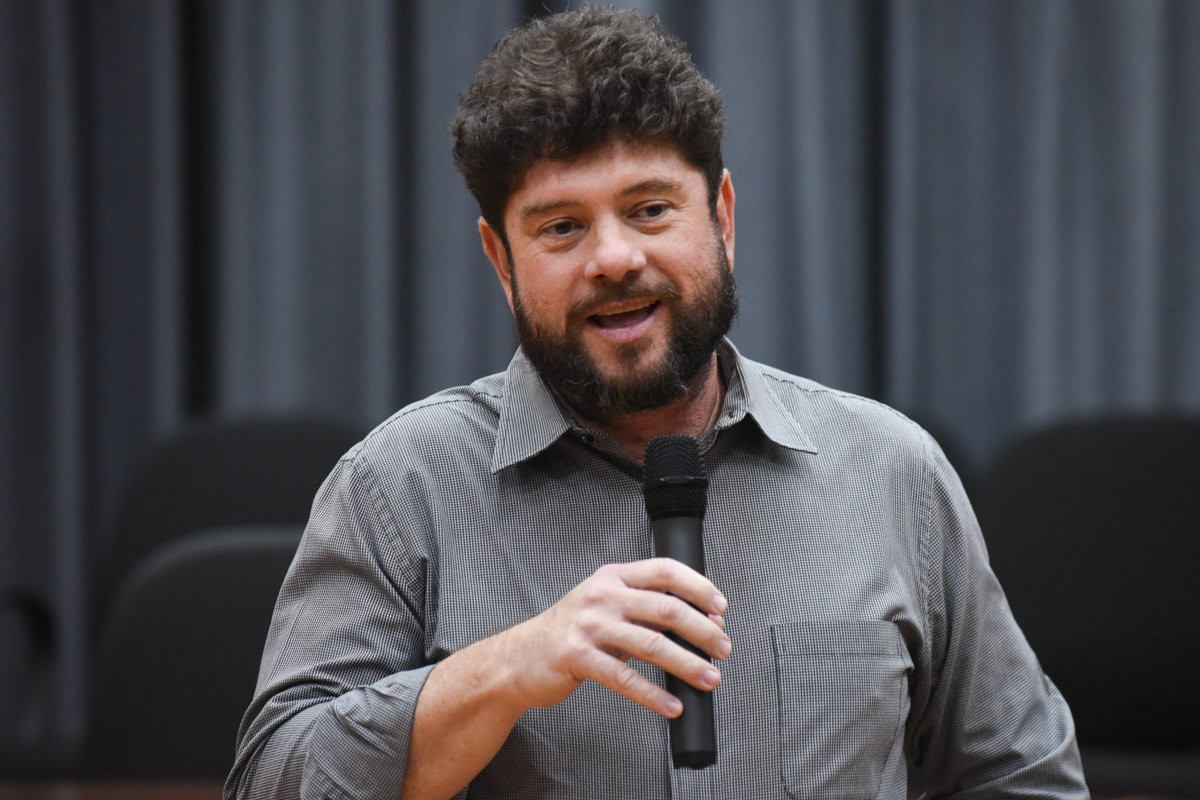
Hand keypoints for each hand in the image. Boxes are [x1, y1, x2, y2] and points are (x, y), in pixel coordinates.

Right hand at [499, 557, 730, 718]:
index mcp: (613, 577)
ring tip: (709, 678)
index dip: (699, 587)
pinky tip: (672, 705)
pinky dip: (654, 695)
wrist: (520, 657)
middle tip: (723, 649)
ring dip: (688, 664)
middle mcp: (603, 596)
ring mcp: (590, 626)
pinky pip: (626, 679)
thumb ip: (645, 610)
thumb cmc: (570, 631)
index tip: (721, 607)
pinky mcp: (579, 658)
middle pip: (667, 608)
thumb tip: (699, 622)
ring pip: (652, 644)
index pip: (665, 570)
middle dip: (703, 631)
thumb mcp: (605, 607)